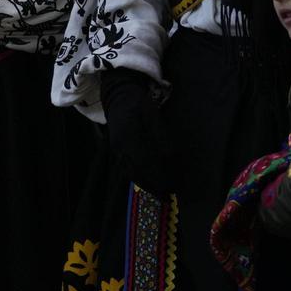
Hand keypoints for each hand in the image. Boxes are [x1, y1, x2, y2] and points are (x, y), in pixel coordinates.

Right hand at [101, 68, 177, 195]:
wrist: (118, 96)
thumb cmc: (138, 103)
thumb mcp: (152, 114)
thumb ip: (160, 135)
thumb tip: (170, 156)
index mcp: (129, 136)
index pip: (146, 162)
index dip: (159, 175)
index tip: (173, 185)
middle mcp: (121, 147)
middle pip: (139, 172)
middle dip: (155, 185)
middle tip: (170, 194)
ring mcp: (117, 150)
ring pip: (132, 174)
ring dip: (147, 185)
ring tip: (162, 193)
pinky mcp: (118, 151)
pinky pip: (128, 170)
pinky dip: (139, 179)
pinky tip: (149, 184)